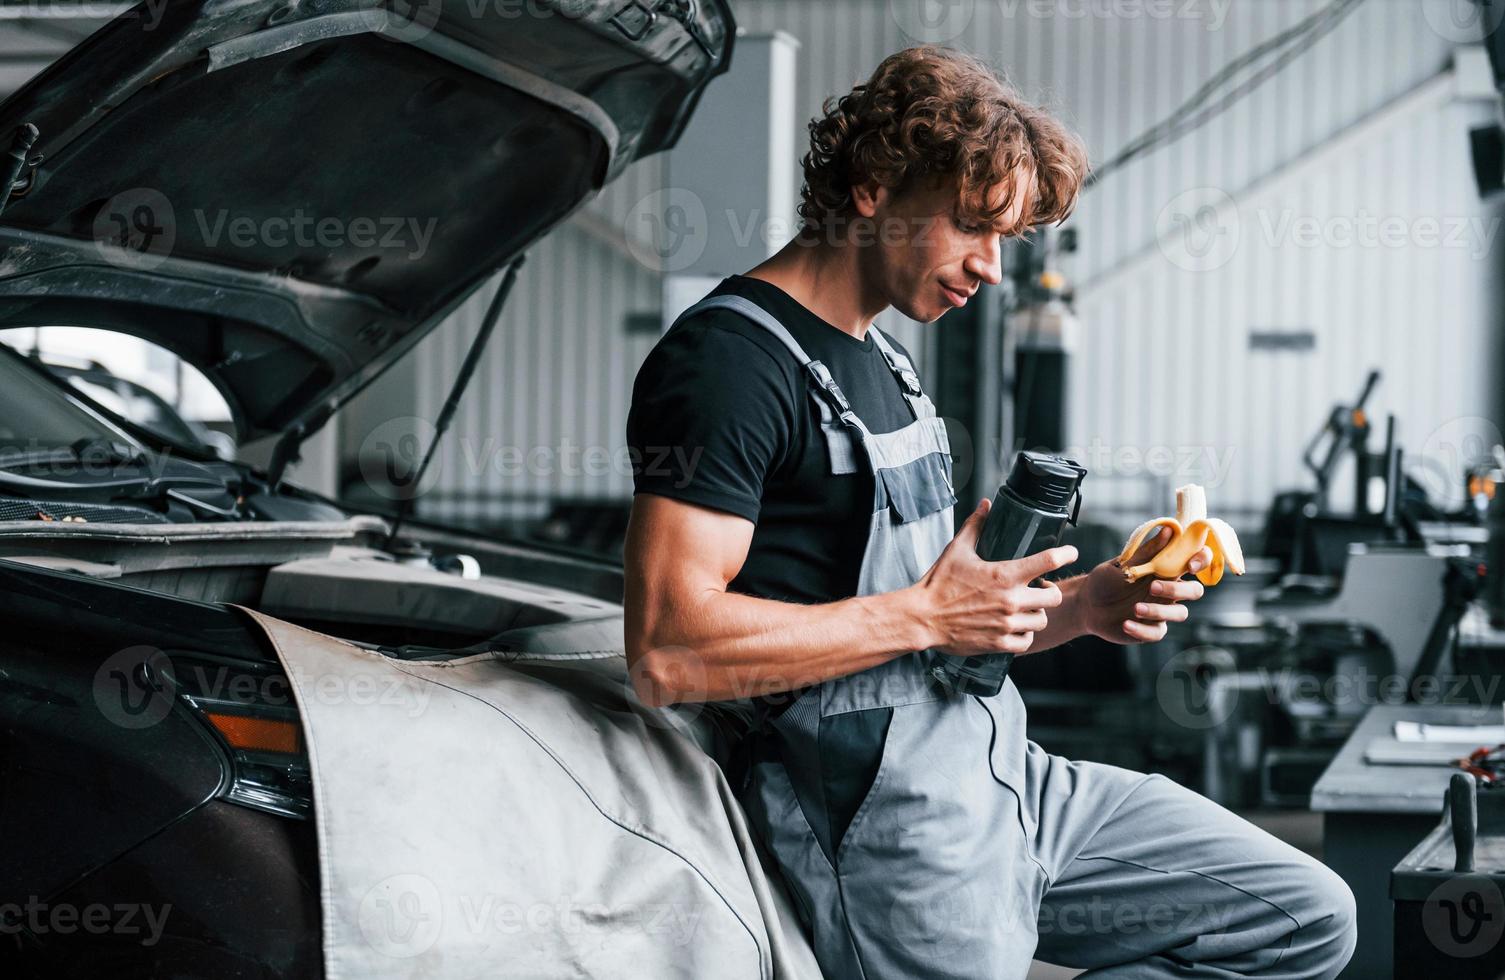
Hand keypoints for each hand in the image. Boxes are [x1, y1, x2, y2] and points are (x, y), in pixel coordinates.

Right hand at [911, 497, 1077, 655]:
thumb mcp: (957, 550)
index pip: (1048, 561)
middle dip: (1049, 591)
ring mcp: (1006, 623)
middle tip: (1038, 589)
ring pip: (1042, 620)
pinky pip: (1027, 641)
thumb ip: (975, 526)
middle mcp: (1010, 600)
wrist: (922, 618)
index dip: (1066, 554)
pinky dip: (1025, 635)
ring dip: (1036, 613)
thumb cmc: (939, 584)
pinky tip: (1016, 628)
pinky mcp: (999, 643)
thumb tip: (986, 505)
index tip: (1070, 552)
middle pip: (1053, 596)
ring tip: (1025, 609)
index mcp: (1004, 574)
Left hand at [1076, 526, 1213, 643]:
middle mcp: (1169, 590)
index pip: (1196, 563)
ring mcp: (1162, 610)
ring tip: (1135, 608)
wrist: (1086, 604)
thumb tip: (1169, 529)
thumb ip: (1148, 551)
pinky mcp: (1151, 629)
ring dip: (1159, 610)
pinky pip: (1157, 633)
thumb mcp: (1124, 564)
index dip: (1202, 561)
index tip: (1191, 565)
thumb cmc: (1107, 580)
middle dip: (1179, 589)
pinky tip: (1126, 624)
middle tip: (1153, 587)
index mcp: (1166, 570)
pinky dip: (1142, 630)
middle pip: (1195, 591)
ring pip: (1181, 613)